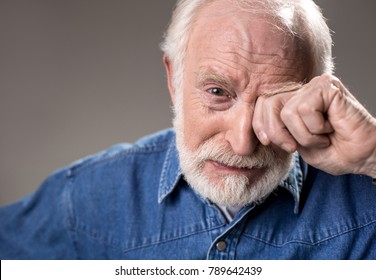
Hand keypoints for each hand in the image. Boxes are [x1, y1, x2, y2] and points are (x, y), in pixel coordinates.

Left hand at [253, 74, 375, 175]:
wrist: (360, 156)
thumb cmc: (331, 151)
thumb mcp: (292, 143)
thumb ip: (274, 130)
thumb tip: (245, 128)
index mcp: (290, 101)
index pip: (260, 104)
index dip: (258, 125)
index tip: (266, 143)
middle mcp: (300, 90)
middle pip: (267, 104)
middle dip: (277, 133)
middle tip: (296, 146)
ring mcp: (313, 86)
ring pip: (286, 112)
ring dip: (304, 135)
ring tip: (321, 136)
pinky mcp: (327, 86)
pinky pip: (304, 109)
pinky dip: (315, 128)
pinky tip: (331, 127)